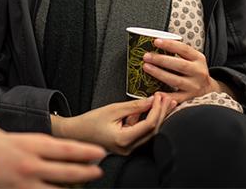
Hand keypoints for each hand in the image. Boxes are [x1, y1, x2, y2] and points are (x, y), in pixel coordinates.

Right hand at [0, 123, 105, 187]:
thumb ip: (9, 137)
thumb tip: (9, 138)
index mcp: (26, 144)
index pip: (63, 148)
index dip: (83, 151)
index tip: (97, 152)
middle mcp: (30, 164)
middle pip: (66, 170)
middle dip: (86, 171)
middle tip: (98, 171)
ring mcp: (25, 184)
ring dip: (73, 188)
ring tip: (83, 187)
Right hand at [49, 94, 175, 154]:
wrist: (77, 133)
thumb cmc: (90, 122)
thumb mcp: (113, 109)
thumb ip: (134, 106)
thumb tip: (152, 101)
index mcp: (124, 140)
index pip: (149, 125)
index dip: (157, 109)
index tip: (160, 96)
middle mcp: (129, 148)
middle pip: (153, 130)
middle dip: (162, 113)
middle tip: (168, 98)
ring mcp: (129, 148)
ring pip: (149, 133)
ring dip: (157, 117)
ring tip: (164, 102)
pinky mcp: (127, 145)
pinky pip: (141, 133)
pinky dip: (147, 121)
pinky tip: (150, 108)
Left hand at [143, 39, 232, 103]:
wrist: (208, 89)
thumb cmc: (194, 69)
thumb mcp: (193, 58)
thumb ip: (179, 52)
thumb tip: (156, 43)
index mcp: (199, 59)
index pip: (184, 49)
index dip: (170, 45)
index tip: (156, 41)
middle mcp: (198, 72)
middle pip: (180, 65)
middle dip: (161, 60)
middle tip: (146, 56)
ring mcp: (194, 86)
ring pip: (176, 80)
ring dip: (159, 73)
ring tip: (146, 67)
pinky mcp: (189, 98)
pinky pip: (176, 97)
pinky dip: (165, 95)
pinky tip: (155, 91)